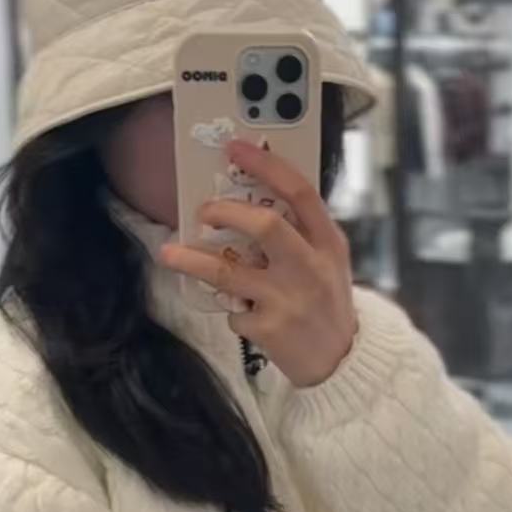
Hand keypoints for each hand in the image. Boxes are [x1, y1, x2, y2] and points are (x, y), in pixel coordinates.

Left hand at [160, 139, 357, 387]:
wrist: (342, 362)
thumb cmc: (328, 303)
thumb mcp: (329, 262)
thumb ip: (301, 234)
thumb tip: (250, 203)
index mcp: (328, 243)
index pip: (300, 192)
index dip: (266, 166)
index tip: (236, 149)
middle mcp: (311, 267)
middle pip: (264, 225)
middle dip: (226, 212)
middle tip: (204, 212)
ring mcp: (288, 299)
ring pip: (228, 272)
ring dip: (193, 260)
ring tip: (169, 253)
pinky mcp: (269, 328)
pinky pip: (234, 309)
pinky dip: (232, 309)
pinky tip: (244, 313)